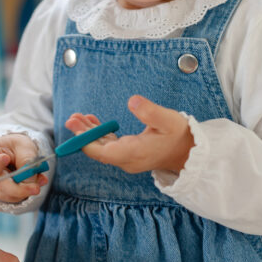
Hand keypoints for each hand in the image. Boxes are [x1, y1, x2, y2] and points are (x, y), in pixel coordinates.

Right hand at [0, 134, 48, 202]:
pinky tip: (35, 183)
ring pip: (9, 195)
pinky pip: (15, 198)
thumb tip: (29, 179)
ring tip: (39, 178)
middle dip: (18, 188)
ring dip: (26, 190)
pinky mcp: (3, 196)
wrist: (17, 153)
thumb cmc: (16, 146)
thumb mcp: (23, 145)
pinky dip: (27, 192)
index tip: (6, 158)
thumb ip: (26, 160)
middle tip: (36, 188)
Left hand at [65, 96, 193, 174]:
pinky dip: (98, 133)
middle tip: (71, 118)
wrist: (189, 152)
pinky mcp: (128, 153)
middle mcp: (128, 160)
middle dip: (83, 134)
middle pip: (99, 150)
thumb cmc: (179, 135)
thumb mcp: (168, 120)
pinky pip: (108, 145)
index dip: (87, 142)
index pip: (105, 153)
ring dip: (88, 132)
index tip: (76, 128)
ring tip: (76, 117)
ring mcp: (127, 158)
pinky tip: (91, 121)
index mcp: (135, 154)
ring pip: (102, 147)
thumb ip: (150, 111)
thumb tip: (131, 101)